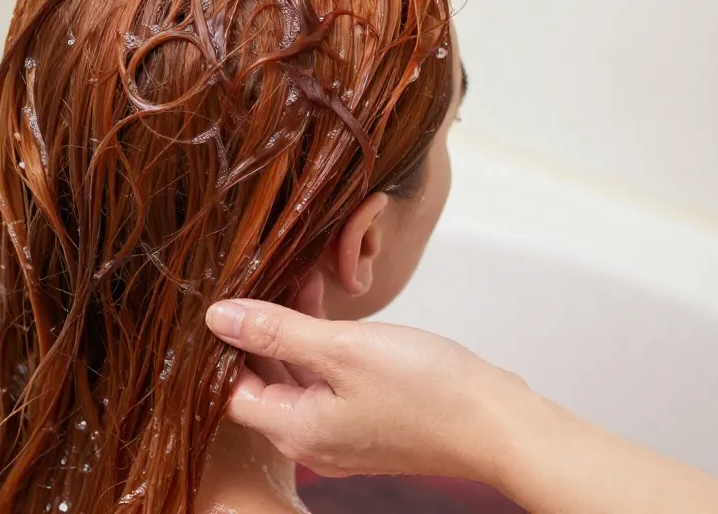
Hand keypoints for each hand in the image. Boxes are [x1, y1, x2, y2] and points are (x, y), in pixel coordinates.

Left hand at [204, 298, 529, 483]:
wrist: (499, 424)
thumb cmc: (425, 389)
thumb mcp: (341, 348)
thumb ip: (276, 333)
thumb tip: (218, 318)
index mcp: (294, 429)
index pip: (230, 389)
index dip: (222, 344)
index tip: (225, 298)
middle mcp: (312, 439)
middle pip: (262, 382)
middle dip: (258, 331)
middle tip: (259, 279)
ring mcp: (342, 432)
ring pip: (296, 377)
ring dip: (290, 332)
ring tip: (293, 280)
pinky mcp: (368, 420)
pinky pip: (327, 380)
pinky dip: (319, 345)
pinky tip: (324, 306)